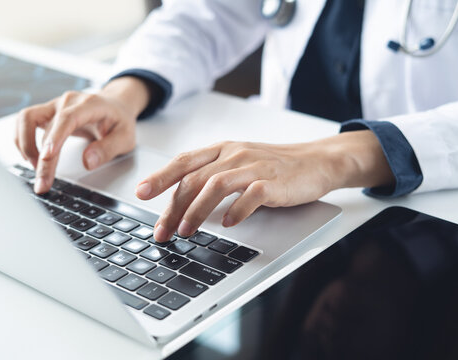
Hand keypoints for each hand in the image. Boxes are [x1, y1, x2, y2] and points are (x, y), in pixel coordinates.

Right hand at [14, 77, 151, 193]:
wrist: (115, 106)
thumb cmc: (120, 121)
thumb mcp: (126, 137)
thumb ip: (108, 149)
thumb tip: (87, 162)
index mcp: (89, 105)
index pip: (67, 119)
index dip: (55, 137)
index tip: (47, 157)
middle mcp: (68, 102)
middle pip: (47, 127)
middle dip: (41, 158)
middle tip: (43, 183)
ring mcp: (55, 105)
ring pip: (26, 119)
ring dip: (25, 145)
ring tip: (36, 169)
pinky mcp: (47, 112)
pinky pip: (25, 122)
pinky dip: (23, 140)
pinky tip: (32, 157)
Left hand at [135, 131, 393, 241]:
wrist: (316, 161)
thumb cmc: (274, 165)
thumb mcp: (239, 163)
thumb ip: (213, 176)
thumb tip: (181, 202)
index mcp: (222, 149)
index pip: (184, 162)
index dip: (160, 177)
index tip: (141, 193)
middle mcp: (234, 154)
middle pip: (194, 178)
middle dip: (172, 207)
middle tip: (162, 230)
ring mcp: (253, 167)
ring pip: (215, 185)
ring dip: (196, 211)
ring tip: (186, 231)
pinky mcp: (273, 182)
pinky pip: (250, 195)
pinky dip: (235, 211)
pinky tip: (227, 224)